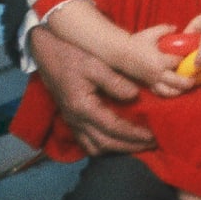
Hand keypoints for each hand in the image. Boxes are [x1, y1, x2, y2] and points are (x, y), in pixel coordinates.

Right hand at [31, 25, 154, 155]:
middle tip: (150, 144)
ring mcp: (71, 120)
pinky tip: (115, 139)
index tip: (152, 136)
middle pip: (105, 143)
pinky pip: (86, 141)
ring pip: (94, 146)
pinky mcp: (70, 117)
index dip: (134, 135)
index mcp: (82, 107)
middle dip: (129, 146)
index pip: (113, 128)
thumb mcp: (96, 64)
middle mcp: (75, 119)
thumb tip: (134, 96)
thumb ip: (115, 82)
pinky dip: (102, 145)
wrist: (48, 51)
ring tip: (136, 144)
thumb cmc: (73, 55)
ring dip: (116, 148)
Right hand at [122, 24, 194, 96]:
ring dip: (179, 91)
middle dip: (187, 81)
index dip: (185, 60)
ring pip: (168, 91)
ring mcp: (152, 80)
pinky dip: (168, 93)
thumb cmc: (137, 42)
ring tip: (187, 88)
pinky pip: (159, 92)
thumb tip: (176, 28)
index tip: (190, 57)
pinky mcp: (147, 84)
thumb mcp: (151, 33)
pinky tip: (175, 91)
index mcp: (160, 60)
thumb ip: (165, 29)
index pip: (178, 62)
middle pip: (177, 81)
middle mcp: (157, 73)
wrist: (121, 53)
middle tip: (195, 79)